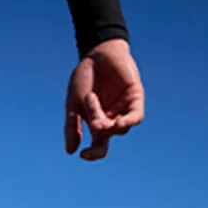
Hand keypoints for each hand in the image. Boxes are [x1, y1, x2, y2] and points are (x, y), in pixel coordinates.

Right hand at [65, 39, 143, 160]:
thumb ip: (72, 126)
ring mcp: (124, 109)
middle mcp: (112, 119)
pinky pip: (136, 117)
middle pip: (107, 137)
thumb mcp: (73, 104)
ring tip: (91, 99)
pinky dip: (128, 122)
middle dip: (98, 131)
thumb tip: (71, 151)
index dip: (93, 155)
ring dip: (104, 120)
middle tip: (90, 118)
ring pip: (119, 128)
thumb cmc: (84, 78)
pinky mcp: (135, 98)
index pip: (98, 147)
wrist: (96, 53)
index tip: (83, 155)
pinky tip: (118, 122)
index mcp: (97, 123)